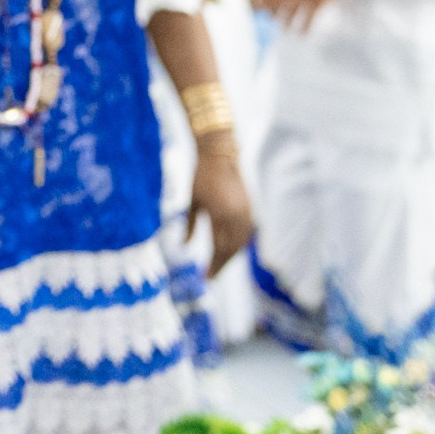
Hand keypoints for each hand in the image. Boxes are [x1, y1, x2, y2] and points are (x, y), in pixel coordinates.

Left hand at [188, 141, 252, 276]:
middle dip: (221, 266)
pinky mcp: (251, 208)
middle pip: (231, 250)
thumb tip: (183, 246)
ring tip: (219, 266)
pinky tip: (232, 252)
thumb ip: (189, 225)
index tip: (204, 278)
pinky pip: (247, 234)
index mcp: (219, 215)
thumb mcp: (192, 202)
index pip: (218, 249)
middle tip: (210, 277)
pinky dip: (240, 245)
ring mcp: (246, 213)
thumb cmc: (201, 177)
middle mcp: (235, 217)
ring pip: (241, 244)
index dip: (212, 266)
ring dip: (231, 258)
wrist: (220, 154)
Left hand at [255, 0, 350, 30]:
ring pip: (291, 11)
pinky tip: (303, 34)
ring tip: (285, 29)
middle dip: (273, 12)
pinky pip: (310, 16)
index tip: (265, 5)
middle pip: (277, 2)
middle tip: (272, 18)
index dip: (265, 0)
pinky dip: (305, 27)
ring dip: (286, 22)